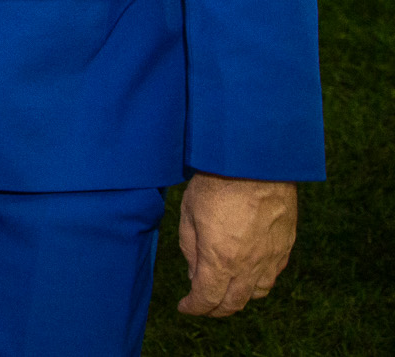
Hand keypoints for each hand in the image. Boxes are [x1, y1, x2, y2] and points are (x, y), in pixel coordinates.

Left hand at [177, 174, 296, 316]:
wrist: (256, 163)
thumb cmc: (216, 183)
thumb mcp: (189, 214)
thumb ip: (191, 249)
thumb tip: (196, 275)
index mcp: (220, 260)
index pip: (207, 298)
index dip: (194, 307)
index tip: (185, 307)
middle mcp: (249, 265)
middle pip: (233, 303)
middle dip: (215, 309)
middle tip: (202, 305)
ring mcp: (271, 257)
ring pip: (256, 293)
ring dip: (238, 297)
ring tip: (225, 289)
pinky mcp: (285, 246)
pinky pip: (273, 275)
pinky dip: (257, 281)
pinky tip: (247, 272)